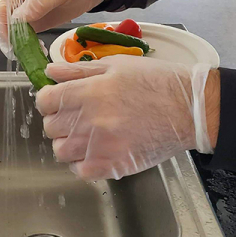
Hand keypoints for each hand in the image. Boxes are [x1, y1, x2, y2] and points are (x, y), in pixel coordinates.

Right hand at [0, 0, 117, 57]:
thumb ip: (37, 4)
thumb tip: (18, 19)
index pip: (2, 10)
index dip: (3, 27)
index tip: (9, 42)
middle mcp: (21, 2)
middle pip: (7, 24)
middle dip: (12, 40)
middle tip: (20, 53)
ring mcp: (30, 14)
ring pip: (17, 33)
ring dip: (21, 45)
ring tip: (31, 54)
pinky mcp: (40, 23)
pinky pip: (30, 37)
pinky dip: (31, 45)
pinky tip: (38, 50)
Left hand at [35, 56, 219, 180]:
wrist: (190, 109)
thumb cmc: (157, 82)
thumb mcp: (117, 65)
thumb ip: (79, 69)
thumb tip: (50, 72)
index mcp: (88, 91)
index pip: (45, 101)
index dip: (48, 99)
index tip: (57, 100)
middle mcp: (89, 120)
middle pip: (50, 126)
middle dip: (58, 119)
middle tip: (74, 115)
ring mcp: (99, 146)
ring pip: (60, 151)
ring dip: (67, 142)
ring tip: (84, 134)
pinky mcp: (113, 166)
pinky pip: (79, 171)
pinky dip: (81, 163)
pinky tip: (93, 151)